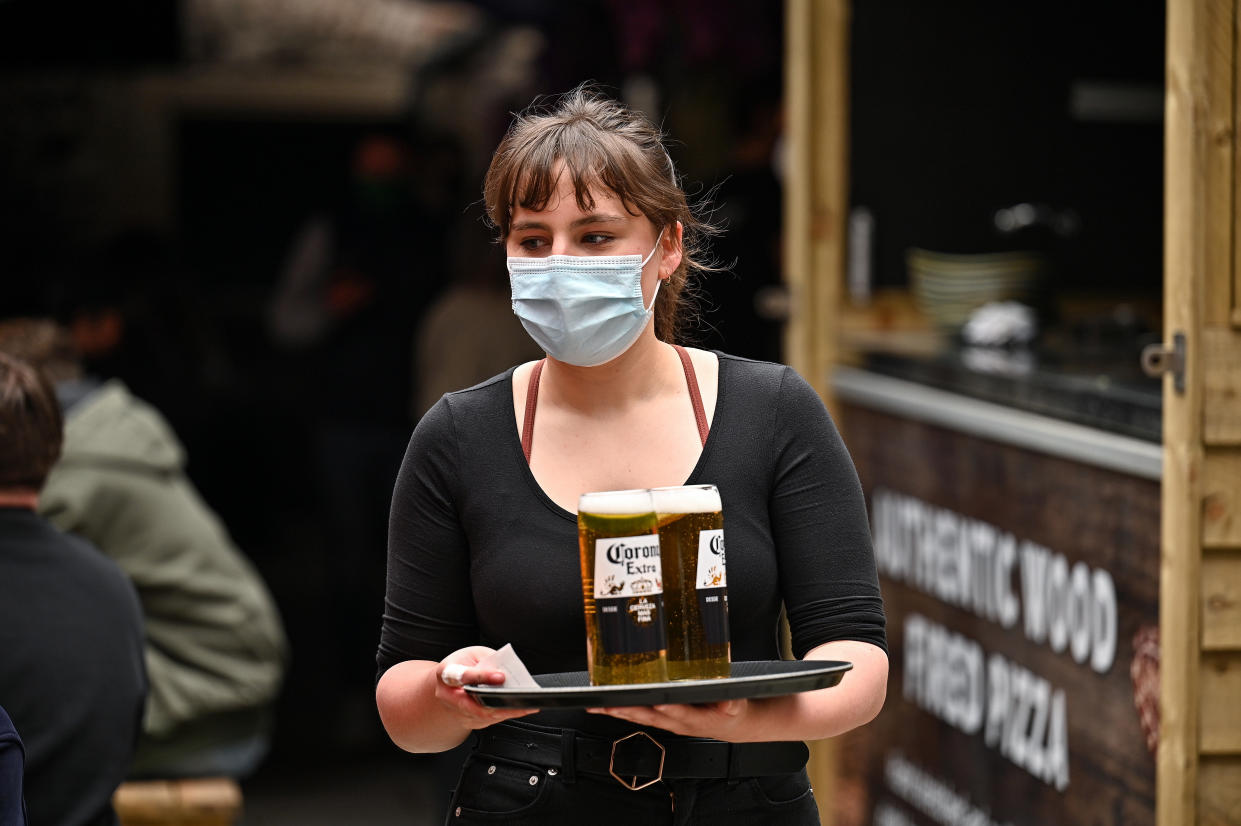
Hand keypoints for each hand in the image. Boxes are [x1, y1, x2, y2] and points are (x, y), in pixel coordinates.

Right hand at [433, 646, 535, 730]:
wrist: (445, 683)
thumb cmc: (461, 665)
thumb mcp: (473, 654)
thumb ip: (489, 661)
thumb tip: (506, 672)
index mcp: (447, 674)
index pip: (463, 676)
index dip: (482, 676)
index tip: (501, 676)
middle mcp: (449, 697)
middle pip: (475, 706)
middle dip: (500, 704)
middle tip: (521, 698)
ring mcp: (459, 713)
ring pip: (485, 716)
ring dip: (508, 712)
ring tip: (528, 704)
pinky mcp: (470, 721)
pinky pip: (490, 719)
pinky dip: (506, 714)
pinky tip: (522, 708)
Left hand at [586, 699, 752, 740]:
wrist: (727, 724)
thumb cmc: (728, 711)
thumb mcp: (736, 706)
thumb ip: (731, 703)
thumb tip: (729, 701)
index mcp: (695, 719)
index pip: (680, 713)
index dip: (669, 710)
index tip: (657, 703)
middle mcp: (676, 722)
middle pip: (649, 717)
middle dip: (628, 711)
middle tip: (609, 705)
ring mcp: (666, 721)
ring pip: (639, 716)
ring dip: (618, 712)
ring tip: (598, 706)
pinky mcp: (659, 717)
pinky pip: (638, 714)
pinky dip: (621, 710)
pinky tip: (605, 706)